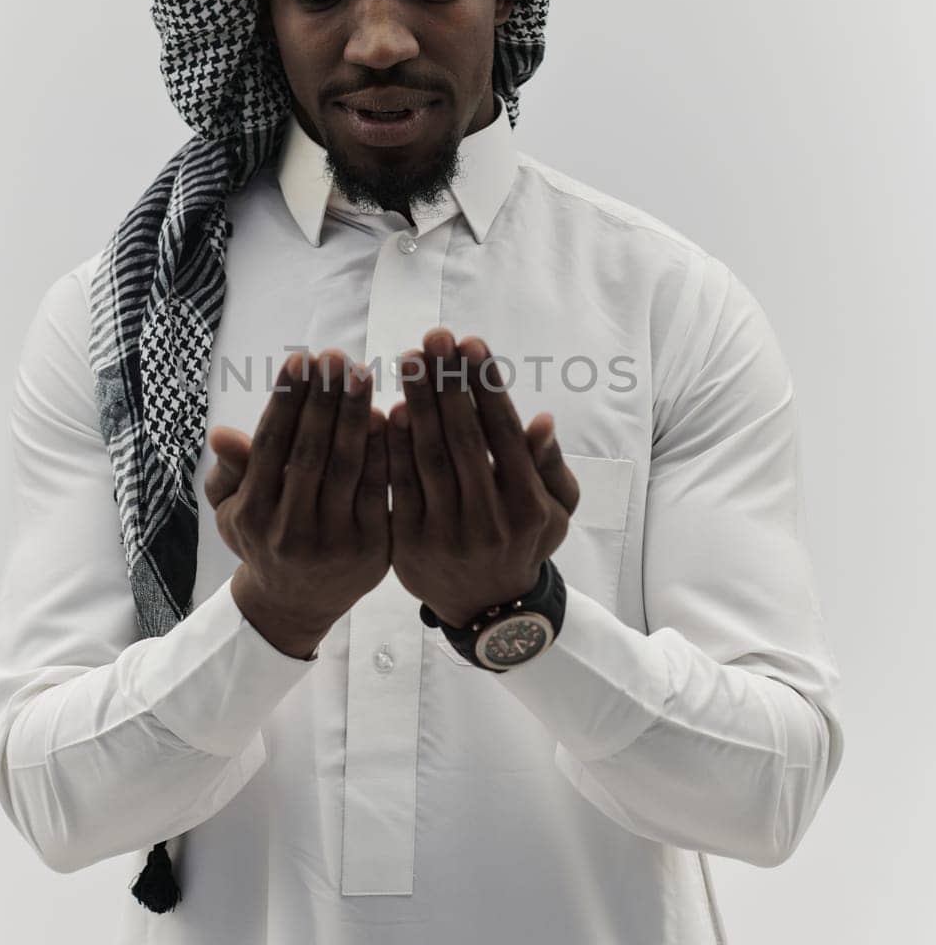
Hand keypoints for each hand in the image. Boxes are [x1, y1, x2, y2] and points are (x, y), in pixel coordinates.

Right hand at [205, 350, 389, 652]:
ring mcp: (333, 543)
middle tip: (337, 356)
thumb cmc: (263, 539)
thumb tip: (220, 434)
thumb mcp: (233, 511)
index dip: (286, 400)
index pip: (270, 445)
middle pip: (310, 452)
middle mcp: (289, 531)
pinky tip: (392, 415)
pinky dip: (384, 451)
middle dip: (324, 399)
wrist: (295, 605)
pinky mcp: (371, 551)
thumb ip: (230, 471)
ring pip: (346, 468)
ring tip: (363, 374)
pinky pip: (379, 491)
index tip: (300, 359)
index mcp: (251, 514)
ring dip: (356, 416)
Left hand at [385, 329, 579, 626]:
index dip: (485, 386)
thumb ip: (549, 466)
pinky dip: (393, 447)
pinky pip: (398, 486)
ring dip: (417, 403)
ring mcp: (447, 534)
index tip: (470, 343)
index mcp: (528, 505)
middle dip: (448, 382)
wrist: (487, 608)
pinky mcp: (410, 544)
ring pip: (428, 458)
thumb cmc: (524, 541)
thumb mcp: (557, 511)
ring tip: (408, 359)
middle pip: (463, 438)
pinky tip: (388, 409)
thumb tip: (542, 420)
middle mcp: (489, 520)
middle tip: (433, 336)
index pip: (503, 433)